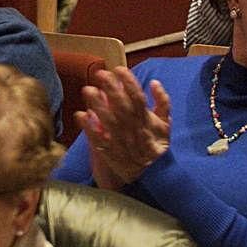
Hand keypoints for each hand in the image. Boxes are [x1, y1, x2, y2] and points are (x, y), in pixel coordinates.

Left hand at [76, 66, 168, 189]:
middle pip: (123, 107)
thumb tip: (154, 82)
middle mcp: (135, 130)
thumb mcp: (166, 125)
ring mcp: (122, 142)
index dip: (129, 83)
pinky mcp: (111, 153)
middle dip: (112, 89)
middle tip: (100, 74)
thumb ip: (163, 103)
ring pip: (110, 122)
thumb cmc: (157, 146)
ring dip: (98, 106)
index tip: (118, 69)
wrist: (153, 177)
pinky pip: (99, 140)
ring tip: (87, 90)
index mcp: (148, 121)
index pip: (139, 98)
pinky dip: (90, 129)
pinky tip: (80, 115)